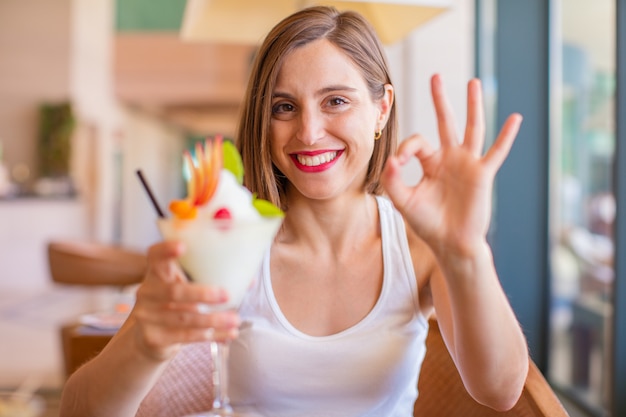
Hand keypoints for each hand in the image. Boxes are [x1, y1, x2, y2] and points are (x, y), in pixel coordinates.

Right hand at [129, 241, 240, 360]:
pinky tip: (228, 334)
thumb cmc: (175, 305)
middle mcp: (148, 292)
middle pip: (174, 291)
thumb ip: (210, 280)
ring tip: (235, 319)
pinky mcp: (153, 338)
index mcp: (156, 273)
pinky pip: (186, 336)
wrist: (150, 338)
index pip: (155, 256)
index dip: (166, 250)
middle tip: (226, 295)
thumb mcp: (185, 287)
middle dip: (202, 294)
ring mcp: (147, 316)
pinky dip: (211, 335)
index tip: (183, 245)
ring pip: (184, 317)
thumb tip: (248, 280)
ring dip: (214, 319)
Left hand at [381, 74, 521, 257]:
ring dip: (472, 105)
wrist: (451, 244)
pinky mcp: (483, 174)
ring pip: (472, 128)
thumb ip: (394, 180)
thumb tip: (393, 159)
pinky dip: (506, 136)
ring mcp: (468, 164)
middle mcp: (450, 159)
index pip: (418, 142)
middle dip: (440, 100)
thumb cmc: (428, 224)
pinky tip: (515, 118)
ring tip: (472, 82)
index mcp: (431, 163)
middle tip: (435, 76)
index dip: (406, 148)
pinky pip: (496, 152)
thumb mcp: (404, 201)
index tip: (399, 163)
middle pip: (445, 122)